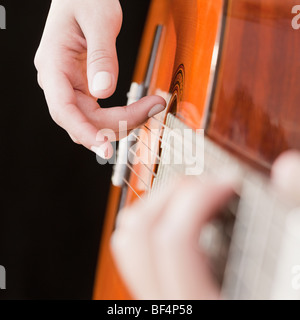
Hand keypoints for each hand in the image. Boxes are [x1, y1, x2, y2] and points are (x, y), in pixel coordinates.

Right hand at [34, 0, 165, 157]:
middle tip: (150, 111)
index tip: (106, 148)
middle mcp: (58, 80)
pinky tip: (138, 110)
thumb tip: (104, 90)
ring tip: (150, 107)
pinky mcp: (84, 88)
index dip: (84, 132)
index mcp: (53, 64)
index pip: (64, 109)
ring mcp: (70, 86)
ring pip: (92, 121)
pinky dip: (120, 116)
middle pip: (82, 120)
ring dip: (122, 122)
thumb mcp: (99, 18)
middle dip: (116, 125)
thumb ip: (101, 55)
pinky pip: (99, 112)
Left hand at [111, 150, 299, 299]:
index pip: (175, 240)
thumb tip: (286, 171)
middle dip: (174, 193)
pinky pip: (137, 249)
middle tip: (210, 185)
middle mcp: (169, 302)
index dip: (200, 197)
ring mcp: (158, 295)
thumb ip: (295, 216)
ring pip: (130, 239)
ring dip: (160, 204)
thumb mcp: (295, 279)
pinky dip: (157, 221)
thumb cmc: (277, 300)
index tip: (228, 181)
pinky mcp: (160, 288)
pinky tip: (190, 218)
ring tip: (196, 196)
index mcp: (201, 304)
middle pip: (140, 231)